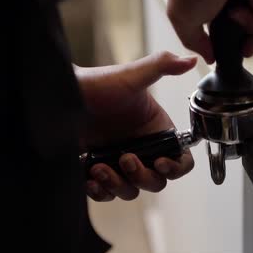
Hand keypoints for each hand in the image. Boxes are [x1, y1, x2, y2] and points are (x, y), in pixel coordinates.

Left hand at [76, 52, 196, 201]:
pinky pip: (107, 193)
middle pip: (157, 180)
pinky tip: (91, 179)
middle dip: (143, 176)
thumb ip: (162, 66)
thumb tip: (190, 59)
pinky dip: (101, 191)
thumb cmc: (97, 84)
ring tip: (100, 168)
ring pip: (132, 190)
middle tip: (126, 160)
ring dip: (119, 185)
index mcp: (156, 131)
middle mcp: (142, 149)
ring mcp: (119, 161)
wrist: (61, 95)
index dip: (176, 167)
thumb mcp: (132, 76)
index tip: (160, 162)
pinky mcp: (99, 169)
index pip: (180, 159)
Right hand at [167, 0, 252, 62]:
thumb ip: (194, 42)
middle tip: (246, 46)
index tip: (239, 52)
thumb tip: (208, 58)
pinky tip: (252, 2)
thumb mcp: (182, 18)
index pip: (238, 31)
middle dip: (252, 43)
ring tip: (237, 11)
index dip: (240, 46)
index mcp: (220, 6)